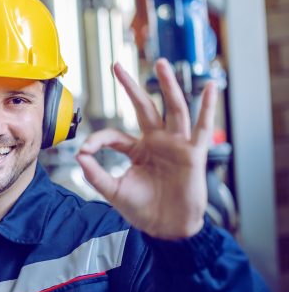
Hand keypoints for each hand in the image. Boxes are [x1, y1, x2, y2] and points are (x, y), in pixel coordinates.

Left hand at [76, 58, 217, 239]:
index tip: (85, 151)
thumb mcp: (113, 191)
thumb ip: (95, 174)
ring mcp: (176, 145)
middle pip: (144, 107)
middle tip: (117, 65)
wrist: (166, 229)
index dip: (98, 140)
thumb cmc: (143, 210)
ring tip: (162, 63)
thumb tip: (79, 155)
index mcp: (137, 149)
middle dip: (131, 87)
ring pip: (172, 108)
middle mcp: (157, 142)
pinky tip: (211, 88)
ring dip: (168, 85)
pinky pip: (202, 127)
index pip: (114, 135)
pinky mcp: (193, 153)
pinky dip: (208, 107)